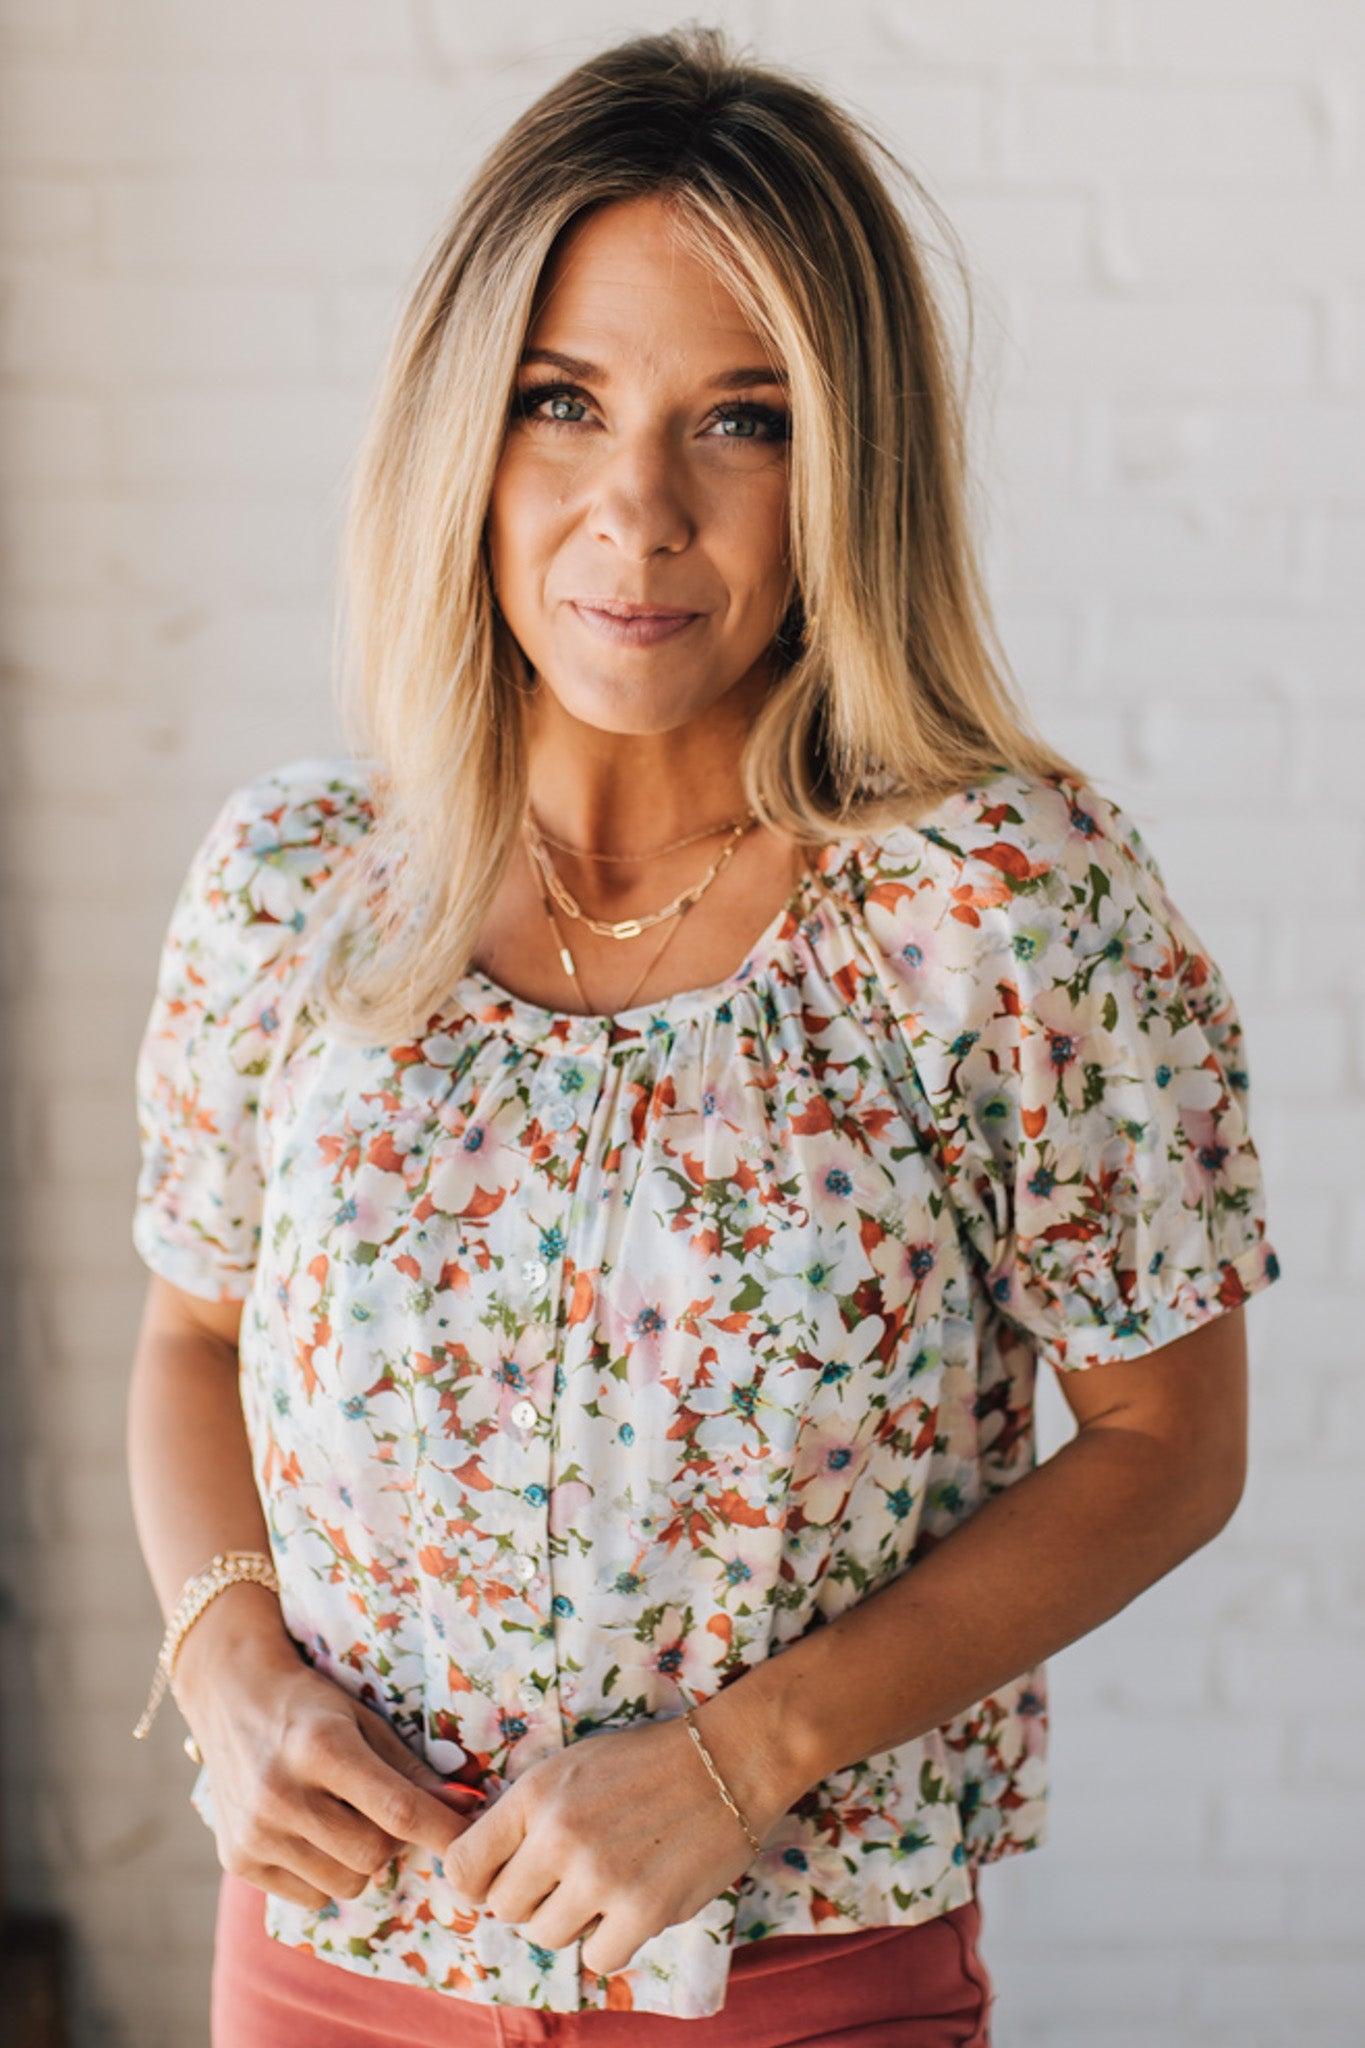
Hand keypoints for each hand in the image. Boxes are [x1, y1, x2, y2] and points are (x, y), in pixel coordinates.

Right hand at [175, 1613, 481, 1908]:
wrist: (230, 1696)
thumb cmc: (310, 1706)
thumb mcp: (364, 1720)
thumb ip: (410, 1770)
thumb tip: (464, 1807)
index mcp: (320, 1748)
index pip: (396, 1809)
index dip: (441, 1830)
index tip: (470, 1842)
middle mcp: (281, 1793)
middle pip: (373, 1855)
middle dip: (390, 1839)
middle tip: (378, 1808)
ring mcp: (254, 1831)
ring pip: (345, 1883)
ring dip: (358, 1860)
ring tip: (341, 1817)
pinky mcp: (236, 1859)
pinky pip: (310, 1897)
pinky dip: (324, 1874)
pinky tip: (309, 1833)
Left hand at [440, 1696, 799, 1978]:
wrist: (727, 1760)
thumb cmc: (645, 1763)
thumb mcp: (570, 1768)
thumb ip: (524, 1817)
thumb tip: (481, 1877)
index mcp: (535, 1793)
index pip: (463, 1865)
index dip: (478, 1881)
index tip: (501, 1879)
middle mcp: (559, 1834)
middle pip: (504, 1908)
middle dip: (531, 1899)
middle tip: (567, 1879)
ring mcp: (601, 1875)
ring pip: (547, 1936)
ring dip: (571, 1922)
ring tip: (605, 1886)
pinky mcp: (643, 1910)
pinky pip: (597, 1958)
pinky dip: (611, 1940)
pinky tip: (631, 1905)